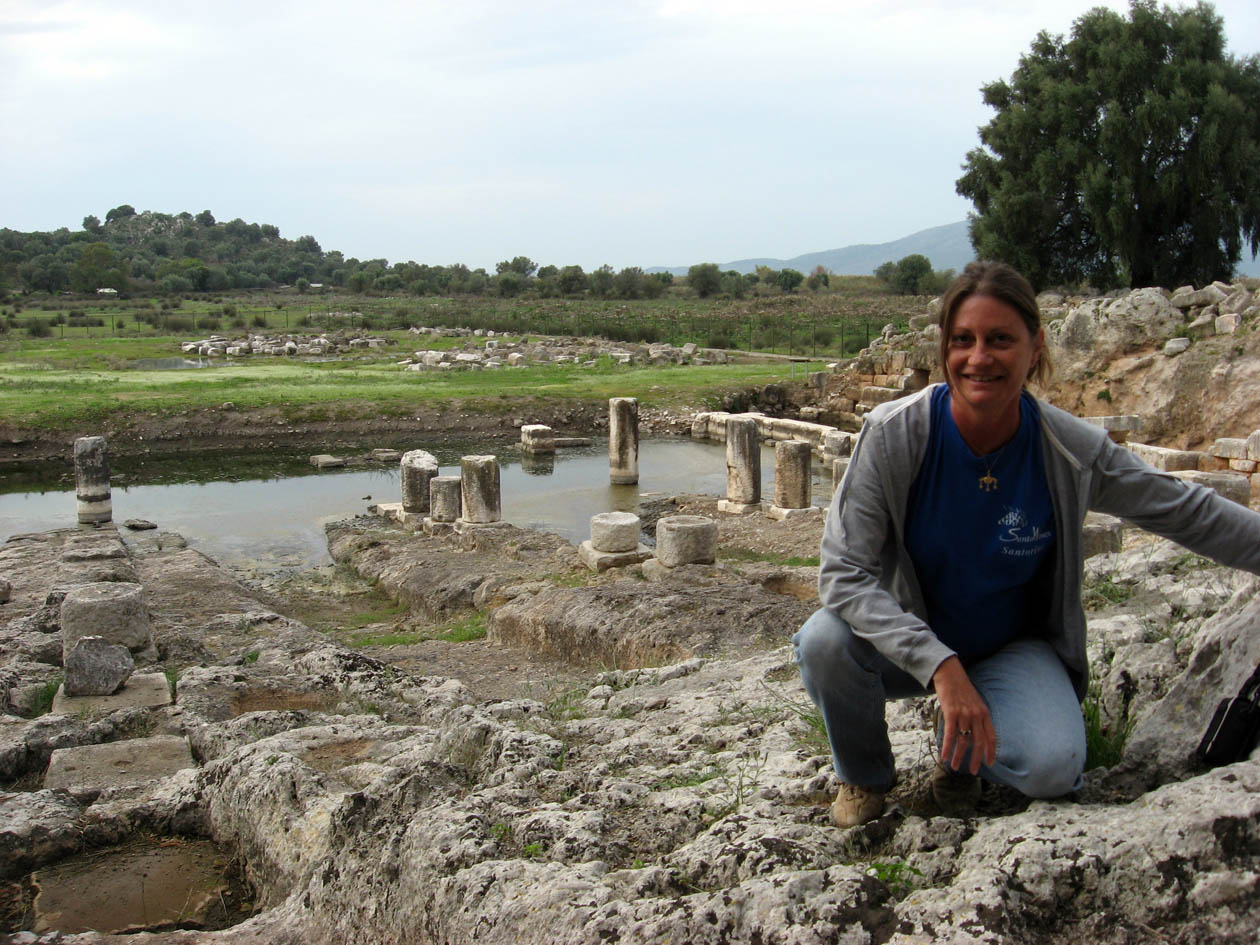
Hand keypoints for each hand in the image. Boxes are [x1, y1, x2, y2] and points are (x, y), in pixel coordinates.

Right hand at [932, 656, 995, 774]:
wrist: (948, 672)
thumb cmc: (959, 687)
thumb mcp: (973, 701)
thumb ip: (975, 716)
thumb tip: (973, 732)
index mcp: (984, 713)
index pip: (991, 736)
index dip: (991, 751)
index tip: (990, 762)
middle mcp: (976, 715)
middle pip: (979, 742)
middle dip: (975, 759)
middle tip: (973, 771)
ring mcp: (964, 714)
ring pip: (963, 741)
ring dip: (958, 756)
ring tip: (954, 767)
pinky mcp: (951, 713)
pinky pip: (950, 735)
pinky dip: (947, 747)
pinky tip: (944, 756)